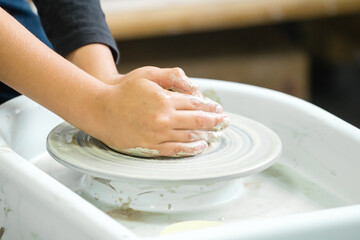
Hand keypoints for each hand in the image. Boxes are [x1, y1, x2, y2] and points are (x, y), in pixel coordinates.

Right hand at [89, 66, 228, 156]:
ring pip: (189, 136)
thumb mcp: (148, 74)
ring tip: (216, 135)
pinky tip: (199, 147)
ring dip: (206, 136)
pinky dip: (190, 149)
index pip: (194, 105)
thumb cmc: (123, 90)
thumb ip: (172, 76)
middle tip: (225, 122)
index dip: (209, 108)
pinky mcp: (150, 147)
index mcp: (165, 100)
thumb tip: (194, 86)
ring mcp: (157, 134)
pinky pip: (175, 150)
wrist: (100, 110)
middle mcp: (164, 118)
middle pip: (196, 121)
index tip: (219, 110)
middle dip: (214, 122)